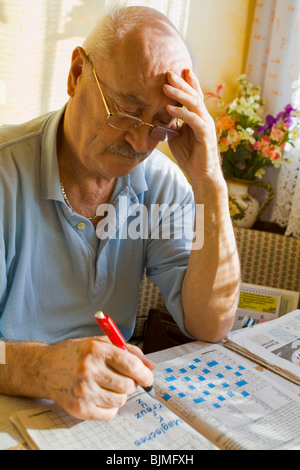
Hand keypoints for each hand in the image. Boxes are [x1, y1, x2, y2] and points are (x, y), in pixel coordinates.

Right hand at [40, 336, 153, 420]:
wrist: (44, 368)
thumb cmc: (75, 354)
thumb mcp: (100, 342)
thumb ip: (127, 350)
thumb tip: (150, 366)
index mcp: (96, 350)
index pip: (130, 364)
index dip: (144, 373)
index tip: (148, 378)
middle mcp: (89, 369)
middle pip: (127, 385)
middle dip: (131, 384)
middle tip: (125, 380)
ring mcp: (83, 391)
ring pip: (120, 400)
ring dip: (120, 395)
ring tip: (109, 386)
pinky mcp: (79, 408)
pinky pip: (109, 414)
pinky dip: (110, 408)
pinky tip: (102, 396)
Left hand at [164, 70, 223, 186]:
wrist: (201, 174)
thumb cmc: (189, 155)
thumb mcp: (176, 136)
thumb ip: (172, 123)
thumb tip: (160, 113)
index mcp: (198, 117)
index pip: (193, 95)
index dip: (187, 82)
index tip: (176, 70)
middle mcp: (204, 118)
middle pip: (194, 95)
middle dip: (181, 83)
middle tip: (168, 72)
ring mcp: (206, 125)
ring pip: (194, 104)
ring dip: (179, 94)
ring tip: (165, 86)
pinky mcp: (205, 135)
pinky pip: (193, 120)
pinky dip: (181, 113)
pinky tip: (169, 108)